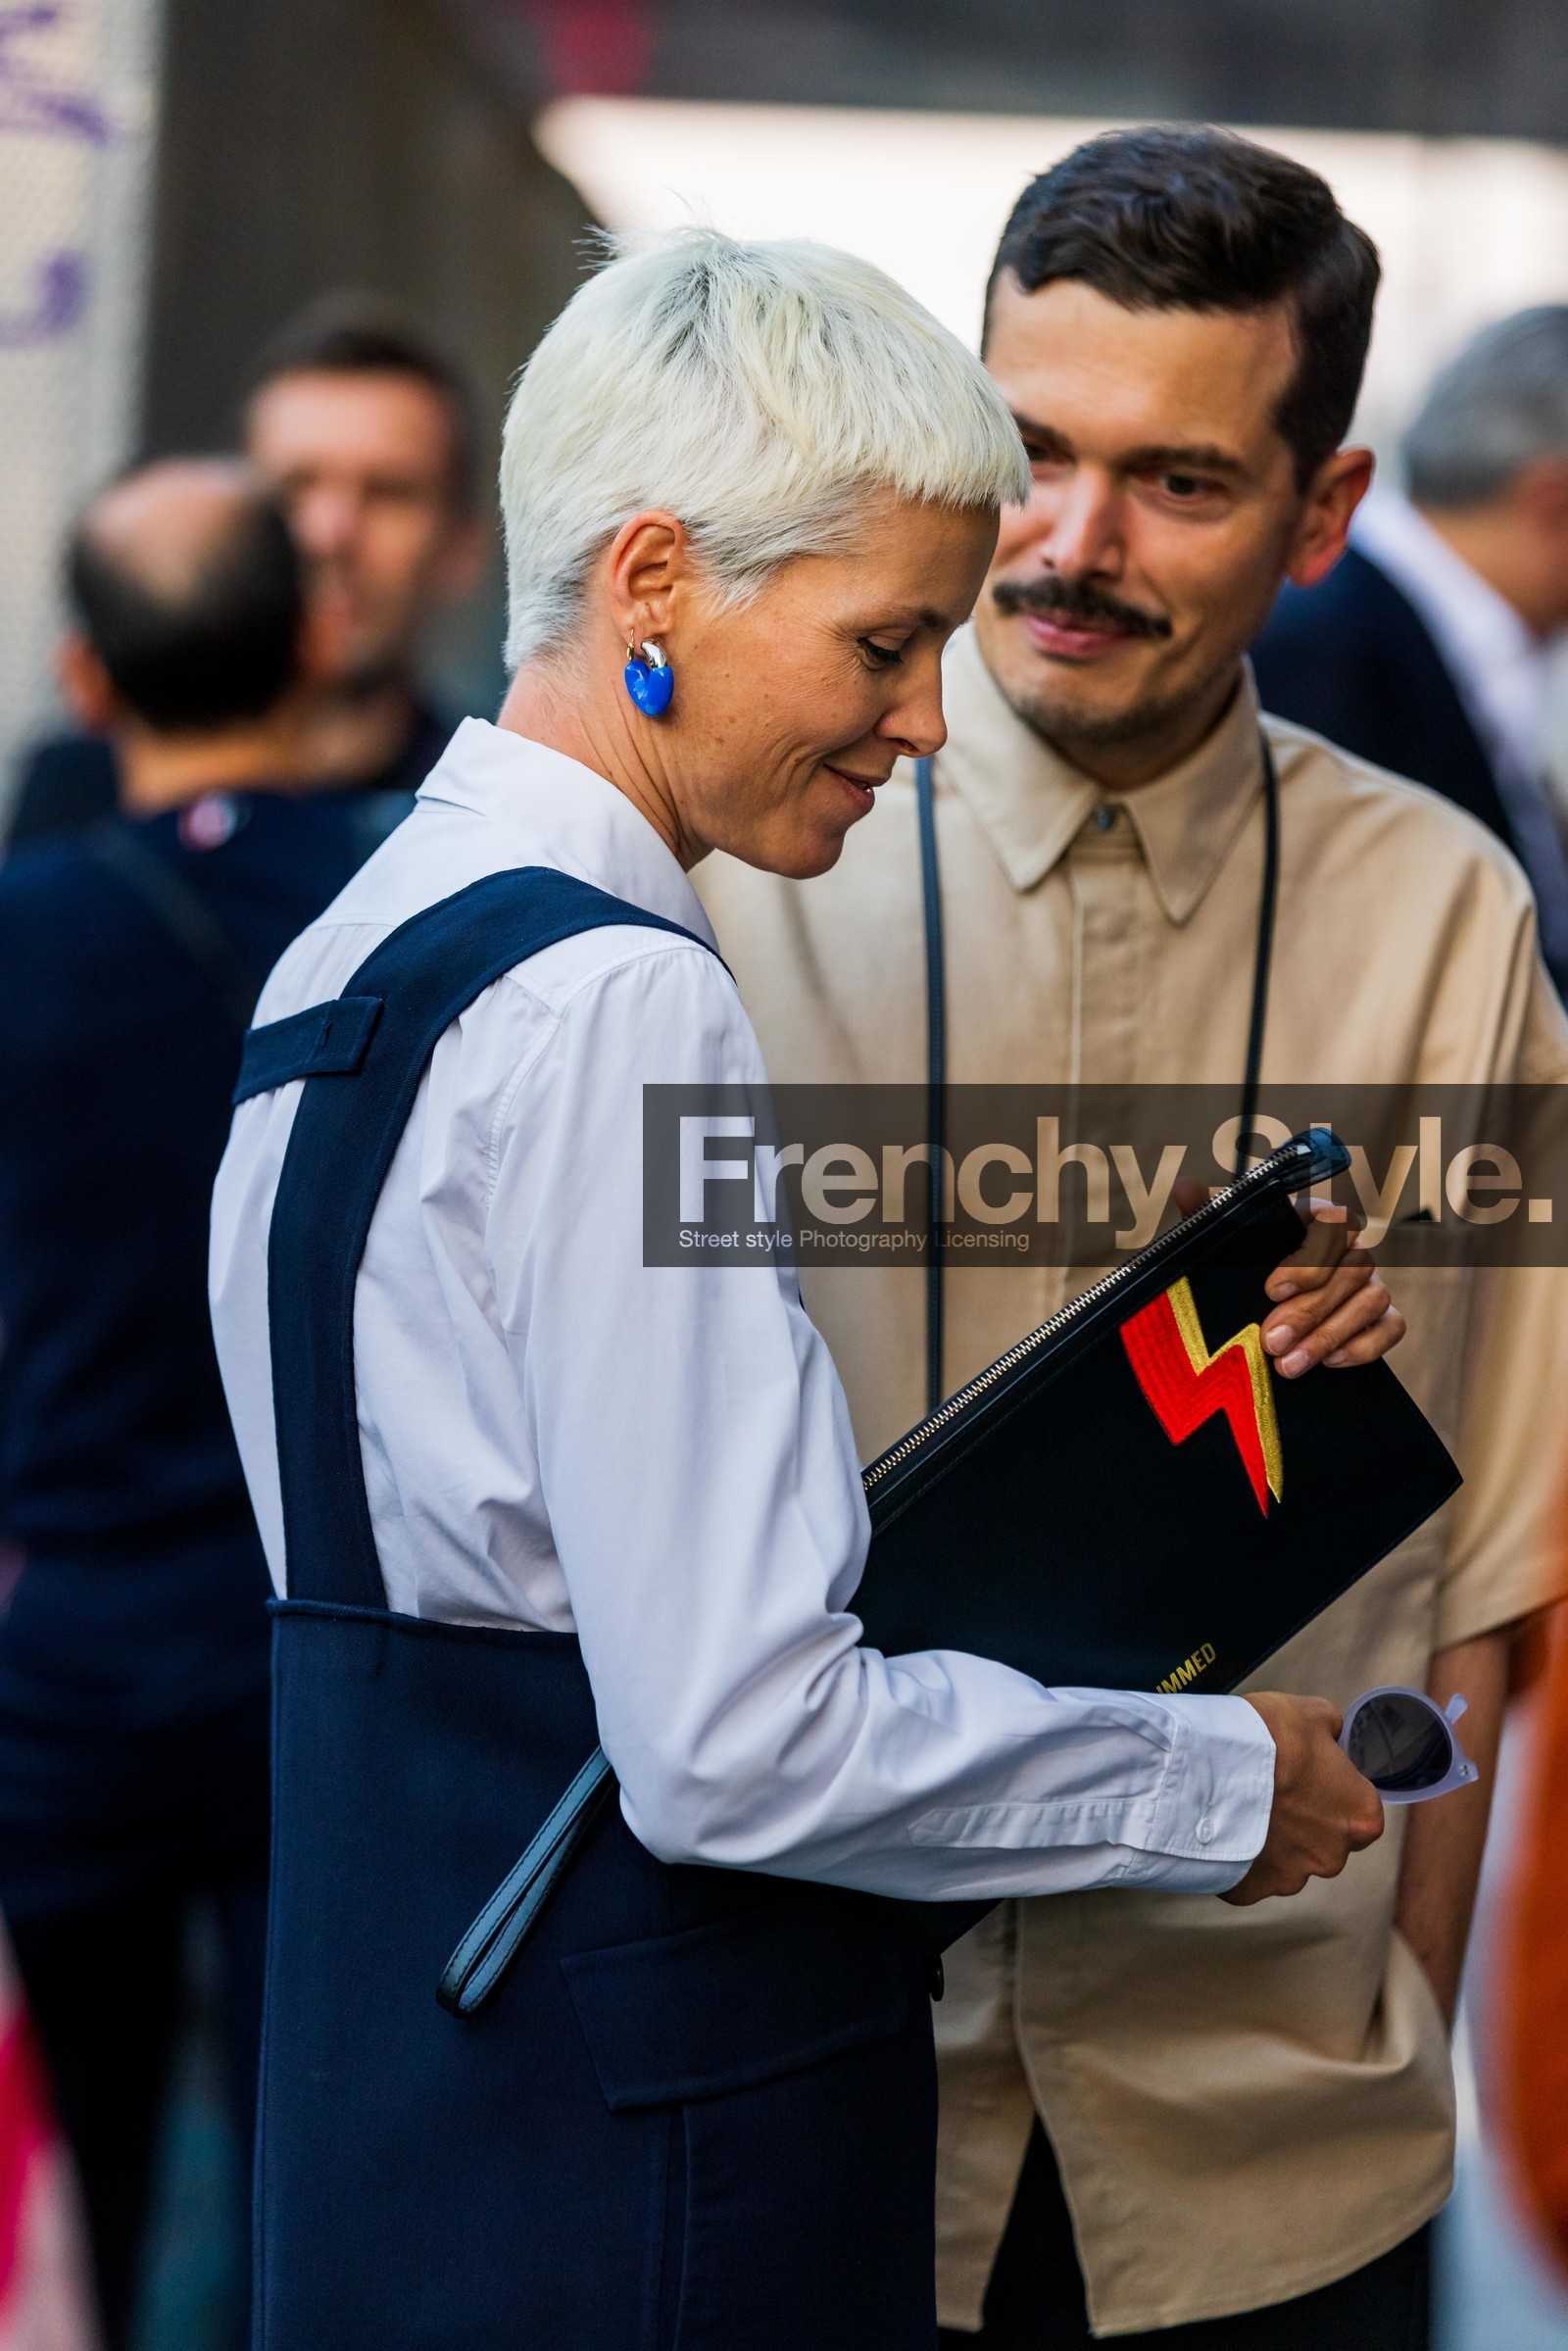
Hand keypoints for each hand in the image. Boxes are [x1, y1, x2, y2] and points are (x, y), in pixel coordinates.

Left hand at [1173, 1184, 1404, 1379]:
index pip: (1334, 1220)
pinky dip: (1364, 1346)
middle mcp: (1347, 1250)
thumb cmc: (1236, 1275)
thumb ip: (1204, 1217)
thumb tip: (1185, 1187)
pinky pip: (1392, 1327)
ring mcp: (1369, 1283)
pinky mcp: (1381, 1319)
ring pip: (1373, 1299)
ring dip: (1330, 1334)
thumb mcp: (1216, 1249)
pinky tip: (1328, 1363)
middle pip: (1352, 1269)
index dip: (1310, 1256)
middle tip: (1271, 1341)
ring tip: (1288, 1364)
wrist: (1245, 1323)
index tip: (1272, 1290)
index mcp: (1312, 1223)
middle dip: (1310, 1311)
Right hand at [1222, 1692, 1383, 1904]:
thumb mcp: (1311, 1713)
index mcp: (1361, 1815)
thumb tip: (1330, 1735)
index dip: (1330, 1787)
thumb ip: (1332, 1730)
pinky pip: (1247, 1874)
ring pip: (1285, 1859)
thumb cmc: (1268, 1742)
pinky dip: (1237, 1853)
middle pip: (1323, 1839)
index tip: (1305, 1773)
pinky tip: (1222, 1826)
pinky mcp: (1252, 1890)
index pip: (1358, 1807)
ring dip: (1269, 1838)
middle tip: (1270, 1788)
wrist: (1209, 1773)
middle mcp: (1334, 1855)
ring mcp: (1291, 1877)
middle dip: (1301, 1819)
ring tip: (1240, 1805)